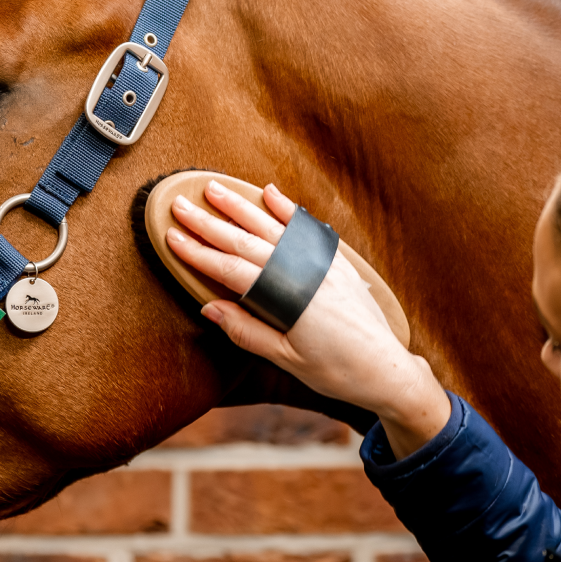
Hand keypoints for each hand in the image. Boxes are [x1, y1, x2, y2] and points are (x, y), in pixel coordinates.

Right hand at [168, 180, 449, 456]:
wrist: (388, 370)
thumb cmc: (337, 372)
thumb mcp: (287, 360)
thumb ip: (247, 332)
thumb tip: (209, 307)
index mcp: (288, 300)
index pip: (231, 270)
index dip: (199, 253)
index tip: (172, 236)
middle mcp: (304, 274)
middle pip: (246, 243)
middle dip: (209, 223)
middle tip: (179, 205)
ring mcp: (322, 264)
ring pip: (272, 229)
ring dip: (241, 208)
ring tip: (214, 189)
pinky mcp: (337, 263)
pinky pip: (306, 230)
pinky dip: (287, 211)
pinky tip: (269, 193)